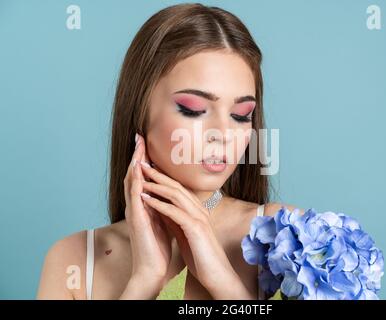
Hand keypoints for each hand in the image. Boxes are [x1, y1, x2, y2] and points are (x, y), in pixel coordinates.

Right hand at [120, 133, 171, 298]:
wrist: (152, 268)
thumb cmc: (157, 246)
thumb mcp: (161, 220)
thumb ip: (160, 205)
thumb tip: (166, 194)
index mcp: (143, 205)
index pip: (142, 178)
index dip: (144, 160)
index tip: (148, 144)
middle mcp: (136, 206)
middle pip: (134, 175)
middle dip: (137, 155)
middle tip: (139, 136)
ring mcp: (135, 211)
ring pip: (131, 182)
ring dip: (135, 163)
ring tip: (138, 146)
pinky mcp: (137, 219)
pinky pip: (135, 196)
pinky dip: (136, 181)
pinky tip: (138, 169)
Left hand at [139, 165, 252, 298]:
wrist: (217, 275)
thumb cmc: (202, 257)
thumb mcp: (185, 234)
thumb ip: (174, 220)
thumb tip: (160, 208)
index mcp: (197, 211)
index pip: (178, 189)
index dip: (162, 178)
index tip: (147, 170)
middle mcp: (200, 210)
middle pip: (177, 186)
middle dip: (158, 174)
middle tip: (142, 163)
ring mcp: (199, 218)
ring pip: (176, 195)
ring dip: (157, 185)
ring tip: (141, 178)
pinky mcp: (196, 229)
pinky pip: (175, 212)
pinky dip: (160, 204)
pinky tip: (147, 199)